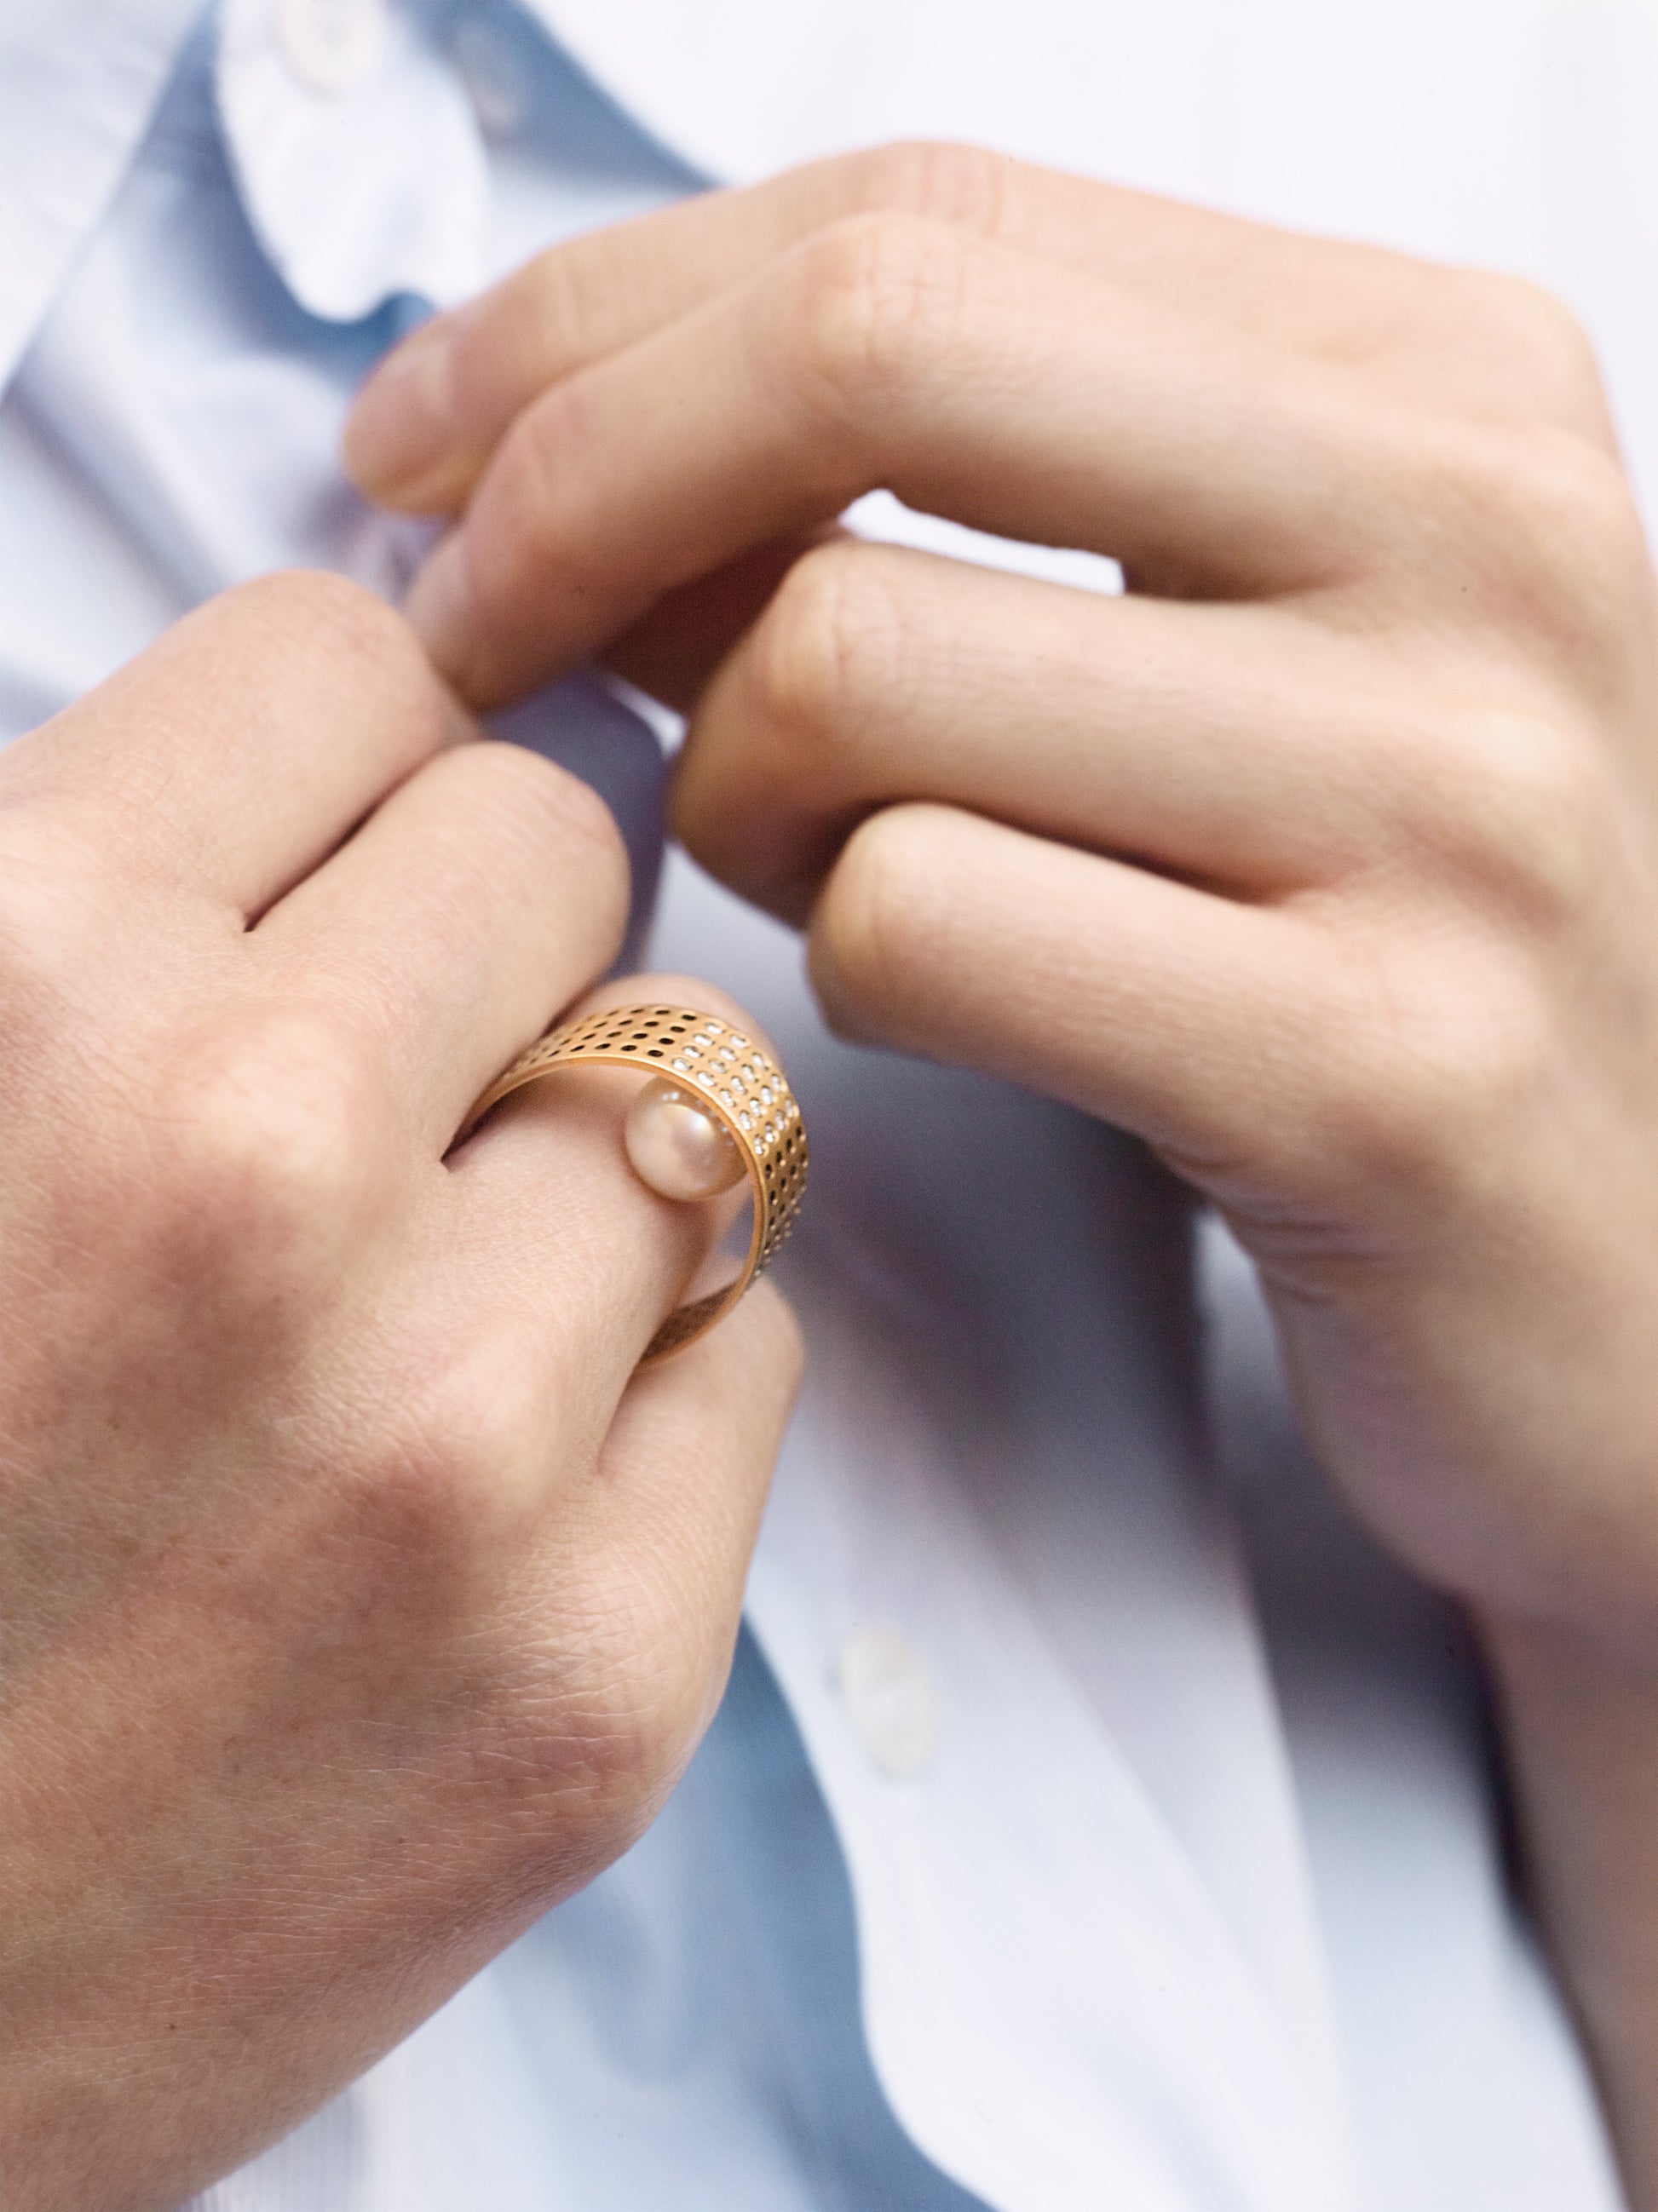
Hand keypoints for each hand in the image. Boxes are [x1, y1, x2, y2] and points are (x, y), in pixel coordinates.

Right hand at [0, 574, 799, 2211]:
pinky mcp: (596, 1672)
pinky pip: (748, 1351)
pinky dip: (642, 1377)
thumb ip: (83, 894)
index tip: (309, 859)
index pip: (346, 660)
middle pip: (553, 843)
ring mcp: (449, 1438)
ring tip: (405, 1298)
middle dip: (465, 936)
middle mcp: (240, 1173)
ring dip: (571, 1154)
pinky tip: (473, 1479)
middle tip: (359, 1082)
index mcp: (9, 977)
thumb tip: (348, 716)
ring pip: (692, 1090)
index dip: (322, 758)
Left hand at [346, 144, 1657, 1662]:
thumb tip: (570, 449)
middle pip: (875, 351)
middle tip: (468, 624)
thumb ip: (966, 496)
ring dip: (726, 781)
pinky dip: (833, 966)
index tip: (430, 444)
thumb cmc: (1368, 940)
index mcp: (1438, 378)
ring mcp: (1452, 805)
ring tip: (788, 859)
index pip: (923, 220)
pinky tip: (914, 1000)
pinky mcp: (1376, 1067)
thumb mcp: (1227, 643)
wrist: (1624, 1272)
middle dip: (578, 480)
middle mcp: (1484, 537)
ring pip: (855, 668)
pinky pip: (921, 930)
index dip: (602, 316)